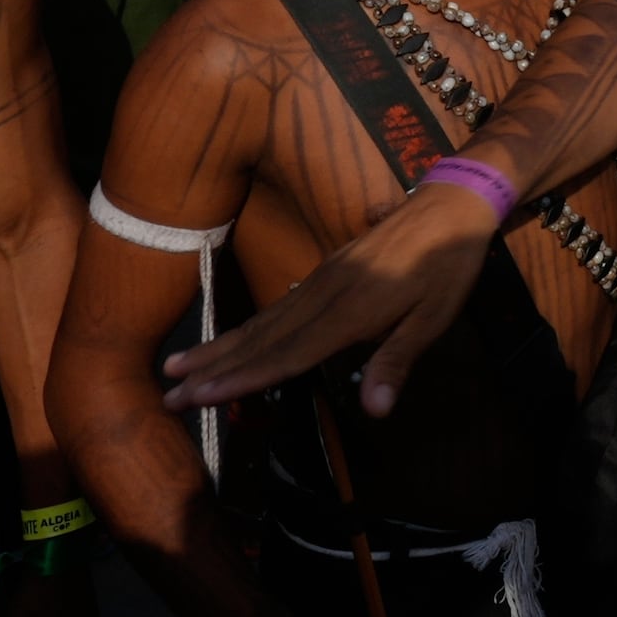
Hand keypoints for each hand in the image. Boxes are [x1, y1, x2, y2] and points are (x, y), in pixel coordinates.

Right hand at [162, 181, 500, 414]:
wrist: (449, 205)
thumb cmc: (448, 268)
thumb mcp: (435, 318)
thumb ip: (398, 361)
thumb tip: (374, 410)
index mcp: (349, 311)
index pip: (287, 354)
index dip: (244, 378)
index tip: (201, 396)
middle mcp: (324, 295)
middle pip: (261, 339)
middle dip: (214, 368)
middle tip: (168, 394)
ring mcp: (320, 280)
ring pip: (262, 321)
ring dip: (220, 347)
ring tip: (178, 366)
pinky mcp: (324, 272)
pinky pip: (277, 307)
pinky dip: (247, 328)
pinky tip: (229, 342)